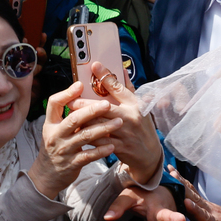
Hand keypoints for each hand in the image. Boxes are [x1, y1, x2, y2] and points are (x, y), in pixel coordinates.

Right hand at [27, 83, 117, 197]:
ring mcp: (64, 150)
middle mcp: (56, 135)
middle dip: (92, 110)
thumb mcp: (55, 129)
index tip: (80, 85)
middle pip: (74, 119)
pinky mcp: (72, 163)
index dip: (66, 93)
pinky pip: (89, 155)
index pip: (54, 103)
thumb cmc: (56, 147)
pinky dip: (101, 150)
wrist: (46, 175)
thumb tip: (81, 93)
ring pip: (85, 136)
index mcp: (51, 123)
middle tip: (108, 104)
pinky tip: (112, 145)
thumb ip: (67, 115)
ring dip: (103, 128)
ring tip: (118, 123)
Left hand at [67, 62, 162, 184]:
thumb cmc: (142, 126)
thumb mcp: (140, 107)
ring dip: (83, 119)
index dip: (106, 76)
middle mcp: (130, 117)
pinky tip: (78, 131)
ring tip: (71, 115)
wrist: (149, 154)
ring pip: (97, 124)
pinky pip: (98, 140)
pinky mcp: (118, 146)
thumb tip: (122, 69)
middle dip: (84, 103)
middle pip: (103, 107)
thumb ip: (128, 89)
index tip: (94, 66)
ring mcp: (124, 133)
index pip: (119, 87)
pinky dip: (86, 135)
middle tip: (70, 99)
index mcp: (135, 105)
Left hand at [169, 165, 220, 220]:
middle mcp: (210, 212)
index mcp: (204, 207)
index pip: (191, 192)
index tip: (169, 169)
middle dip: (183, 189)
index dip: (180, 181)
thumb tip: (180, 194)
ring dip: (196, 210)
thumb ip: (195, 205)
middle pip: (195, 199)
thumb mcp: (206, 213)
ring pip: (206, 216)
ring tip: (187, 203)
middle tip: (173, 177)